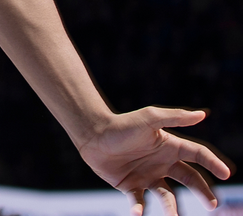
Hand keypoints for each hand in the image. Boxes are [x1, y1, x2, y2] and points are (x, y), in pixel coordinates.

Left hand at [79, 107, 231, 215]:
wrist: (93, 134)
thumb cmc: (122, 124)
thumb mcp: (150, 118)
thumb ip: (176, 117)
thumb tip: (203, 114)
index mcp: (168, 145)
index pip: (197, 154)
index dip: (213, 163)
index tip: (227, 174)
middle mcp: (161, 162)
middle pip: (189, 178)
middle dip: (203, 191)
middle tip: (213, 205)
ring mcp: (147, 176)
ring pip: (168, 197)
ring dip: (172, 208)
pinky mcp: (131, 187)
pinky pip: (140, 202)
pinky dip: (140, 210)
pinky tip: (138, 213)